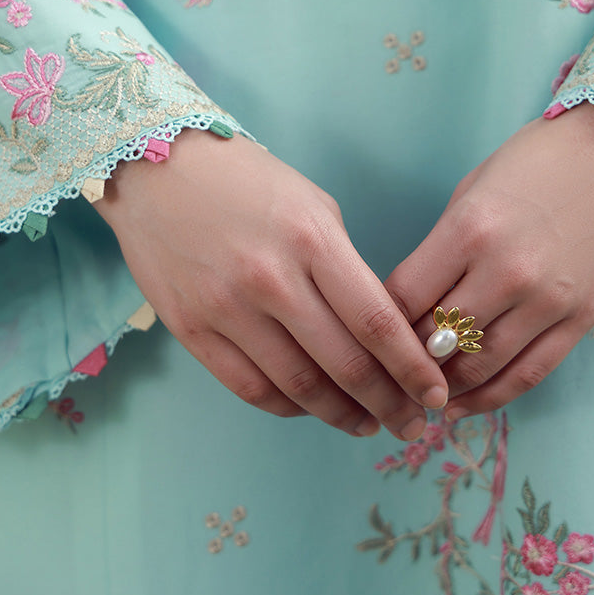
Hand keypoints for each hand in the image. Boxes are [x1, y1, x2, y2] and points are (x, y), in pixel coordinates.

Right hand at [96, 129, 448, 438]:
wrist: (158, 169)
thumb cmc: (248, 181)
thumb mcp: (312, 205)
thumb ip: (344, 265)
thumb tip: (375, 329)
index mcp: (313, 239)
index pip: (376, 321)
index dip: (412, 368)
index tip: (435, 393)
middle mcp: (272, 278)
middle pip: (345, 364)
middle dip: (389, 403)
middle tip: (412, 424)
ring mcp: (227, 308)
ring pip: (299, 387)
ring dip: (343, 416)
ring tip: (368, 425)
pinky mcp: (191, 330)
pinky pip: (250, 388)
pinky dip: (289, 408)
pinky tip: (313, 410)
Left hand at [384, 104, 593, 419]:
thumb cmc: (544, 158)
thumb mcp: (478, 185)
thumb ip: (445, 242)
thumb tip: (416, 296)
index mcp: (469, 229)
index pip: (404, 297)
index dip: (379, 322)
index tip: (367, 333)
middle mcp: (505, 272)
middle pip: (436, 339)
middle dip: (407, 360)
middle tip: (388, 372)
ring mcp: (547, 300)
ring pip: (480, 367)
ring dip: (444, 387)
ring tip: (421, 395)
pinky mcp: (581, 319)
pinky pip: (529, 374)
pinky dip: (492, 396)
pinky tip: (465, 405)